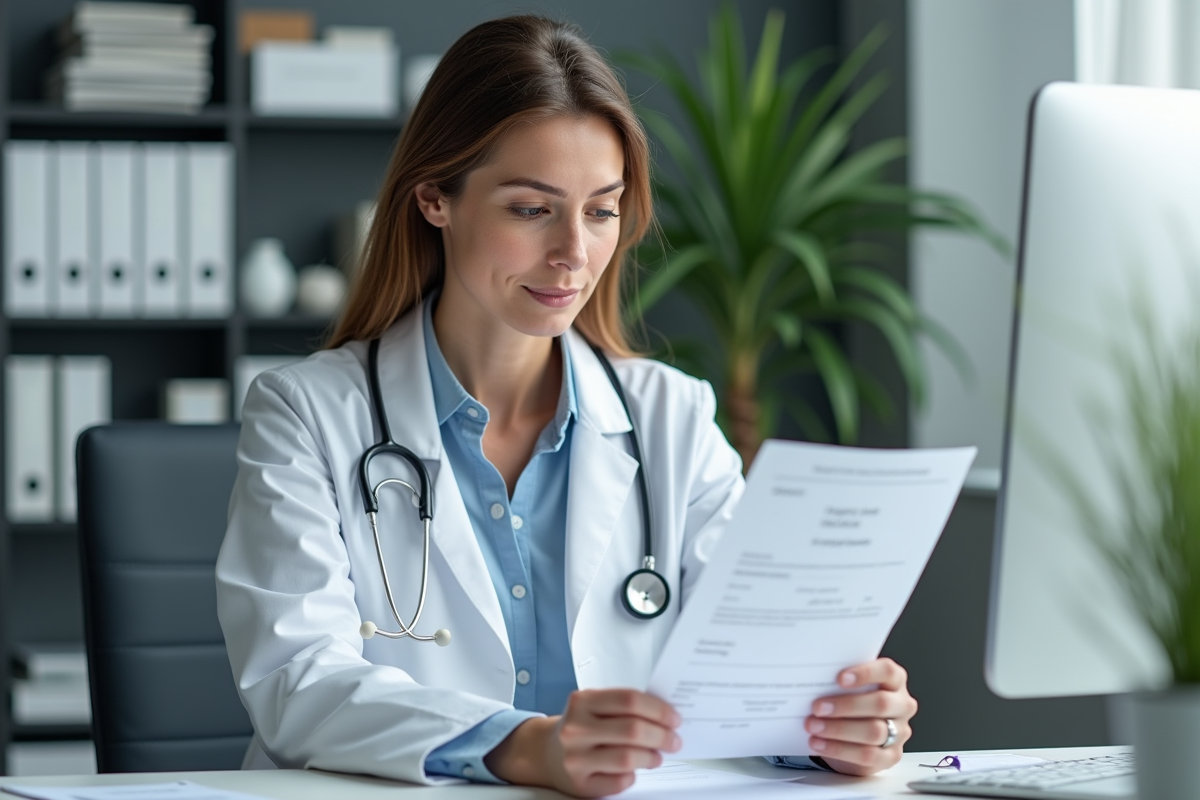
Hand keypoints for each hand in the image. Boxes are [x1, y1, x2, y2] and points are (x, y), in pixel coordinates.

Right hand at [485, 688, 681, 796]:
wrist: (546, 752)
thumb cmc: (579, 727)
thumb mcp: (593, 705)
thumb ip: (623, 706)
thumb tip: (665, 715)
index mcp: (582, 701)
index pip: (629, 700)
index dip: (658, 710)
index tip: (673, 718)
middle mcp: (575, 729)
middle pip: (633, 730)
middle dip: (662, 735)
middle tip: (674, 740)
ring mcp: (576, 758)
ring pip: (628, 758)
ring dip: (652, 757)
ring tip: (657, 756)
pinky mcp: (580, 783)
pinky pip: (619, 781)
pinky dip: (633, 775)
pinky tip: (633, 769)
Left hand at [805, 657, 916, 775]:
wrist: (854, 734)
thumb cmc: (850, 700)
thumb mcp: (848, 687)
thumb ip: (840, 682)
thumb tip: (813, 678)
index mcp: (895, 681)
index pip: (888, 671)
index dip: (866, 673)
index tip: (840, 678)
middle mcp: (902, 705)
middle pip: (881, 704)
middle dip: (846, 706)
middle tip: (818, 707)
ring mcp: (899, 732)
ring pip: (874, 732)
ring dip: (838, 729)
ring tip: (813, 726)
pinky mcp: (891, 756)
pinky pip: (867, 755)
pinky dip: (838, 749)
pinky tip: (819, 743)